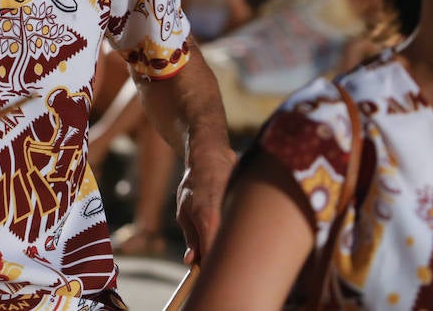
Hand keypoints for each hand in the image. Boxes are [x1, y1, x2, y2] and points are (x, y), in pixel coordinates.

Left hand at [175, 143, 236, 264]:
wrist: (212, 155)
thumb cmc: (194, 184)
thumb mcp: (184, 211)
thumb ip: (190, 237)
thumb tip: (191, 261)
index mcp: (207, 218)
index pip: (211, 254)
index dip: (210, 269)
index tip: (207, 277)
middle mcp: (226, 215)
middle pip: (228, 249)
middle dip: (223, 260)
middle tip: (216, 262)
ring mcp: (239, 209)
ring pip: (239, 239)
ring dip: (232, 245)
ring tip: (226, 239)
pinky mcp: (248, 205)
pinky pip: (244, 227)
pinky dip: (240, 233)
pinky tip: (235, 227)